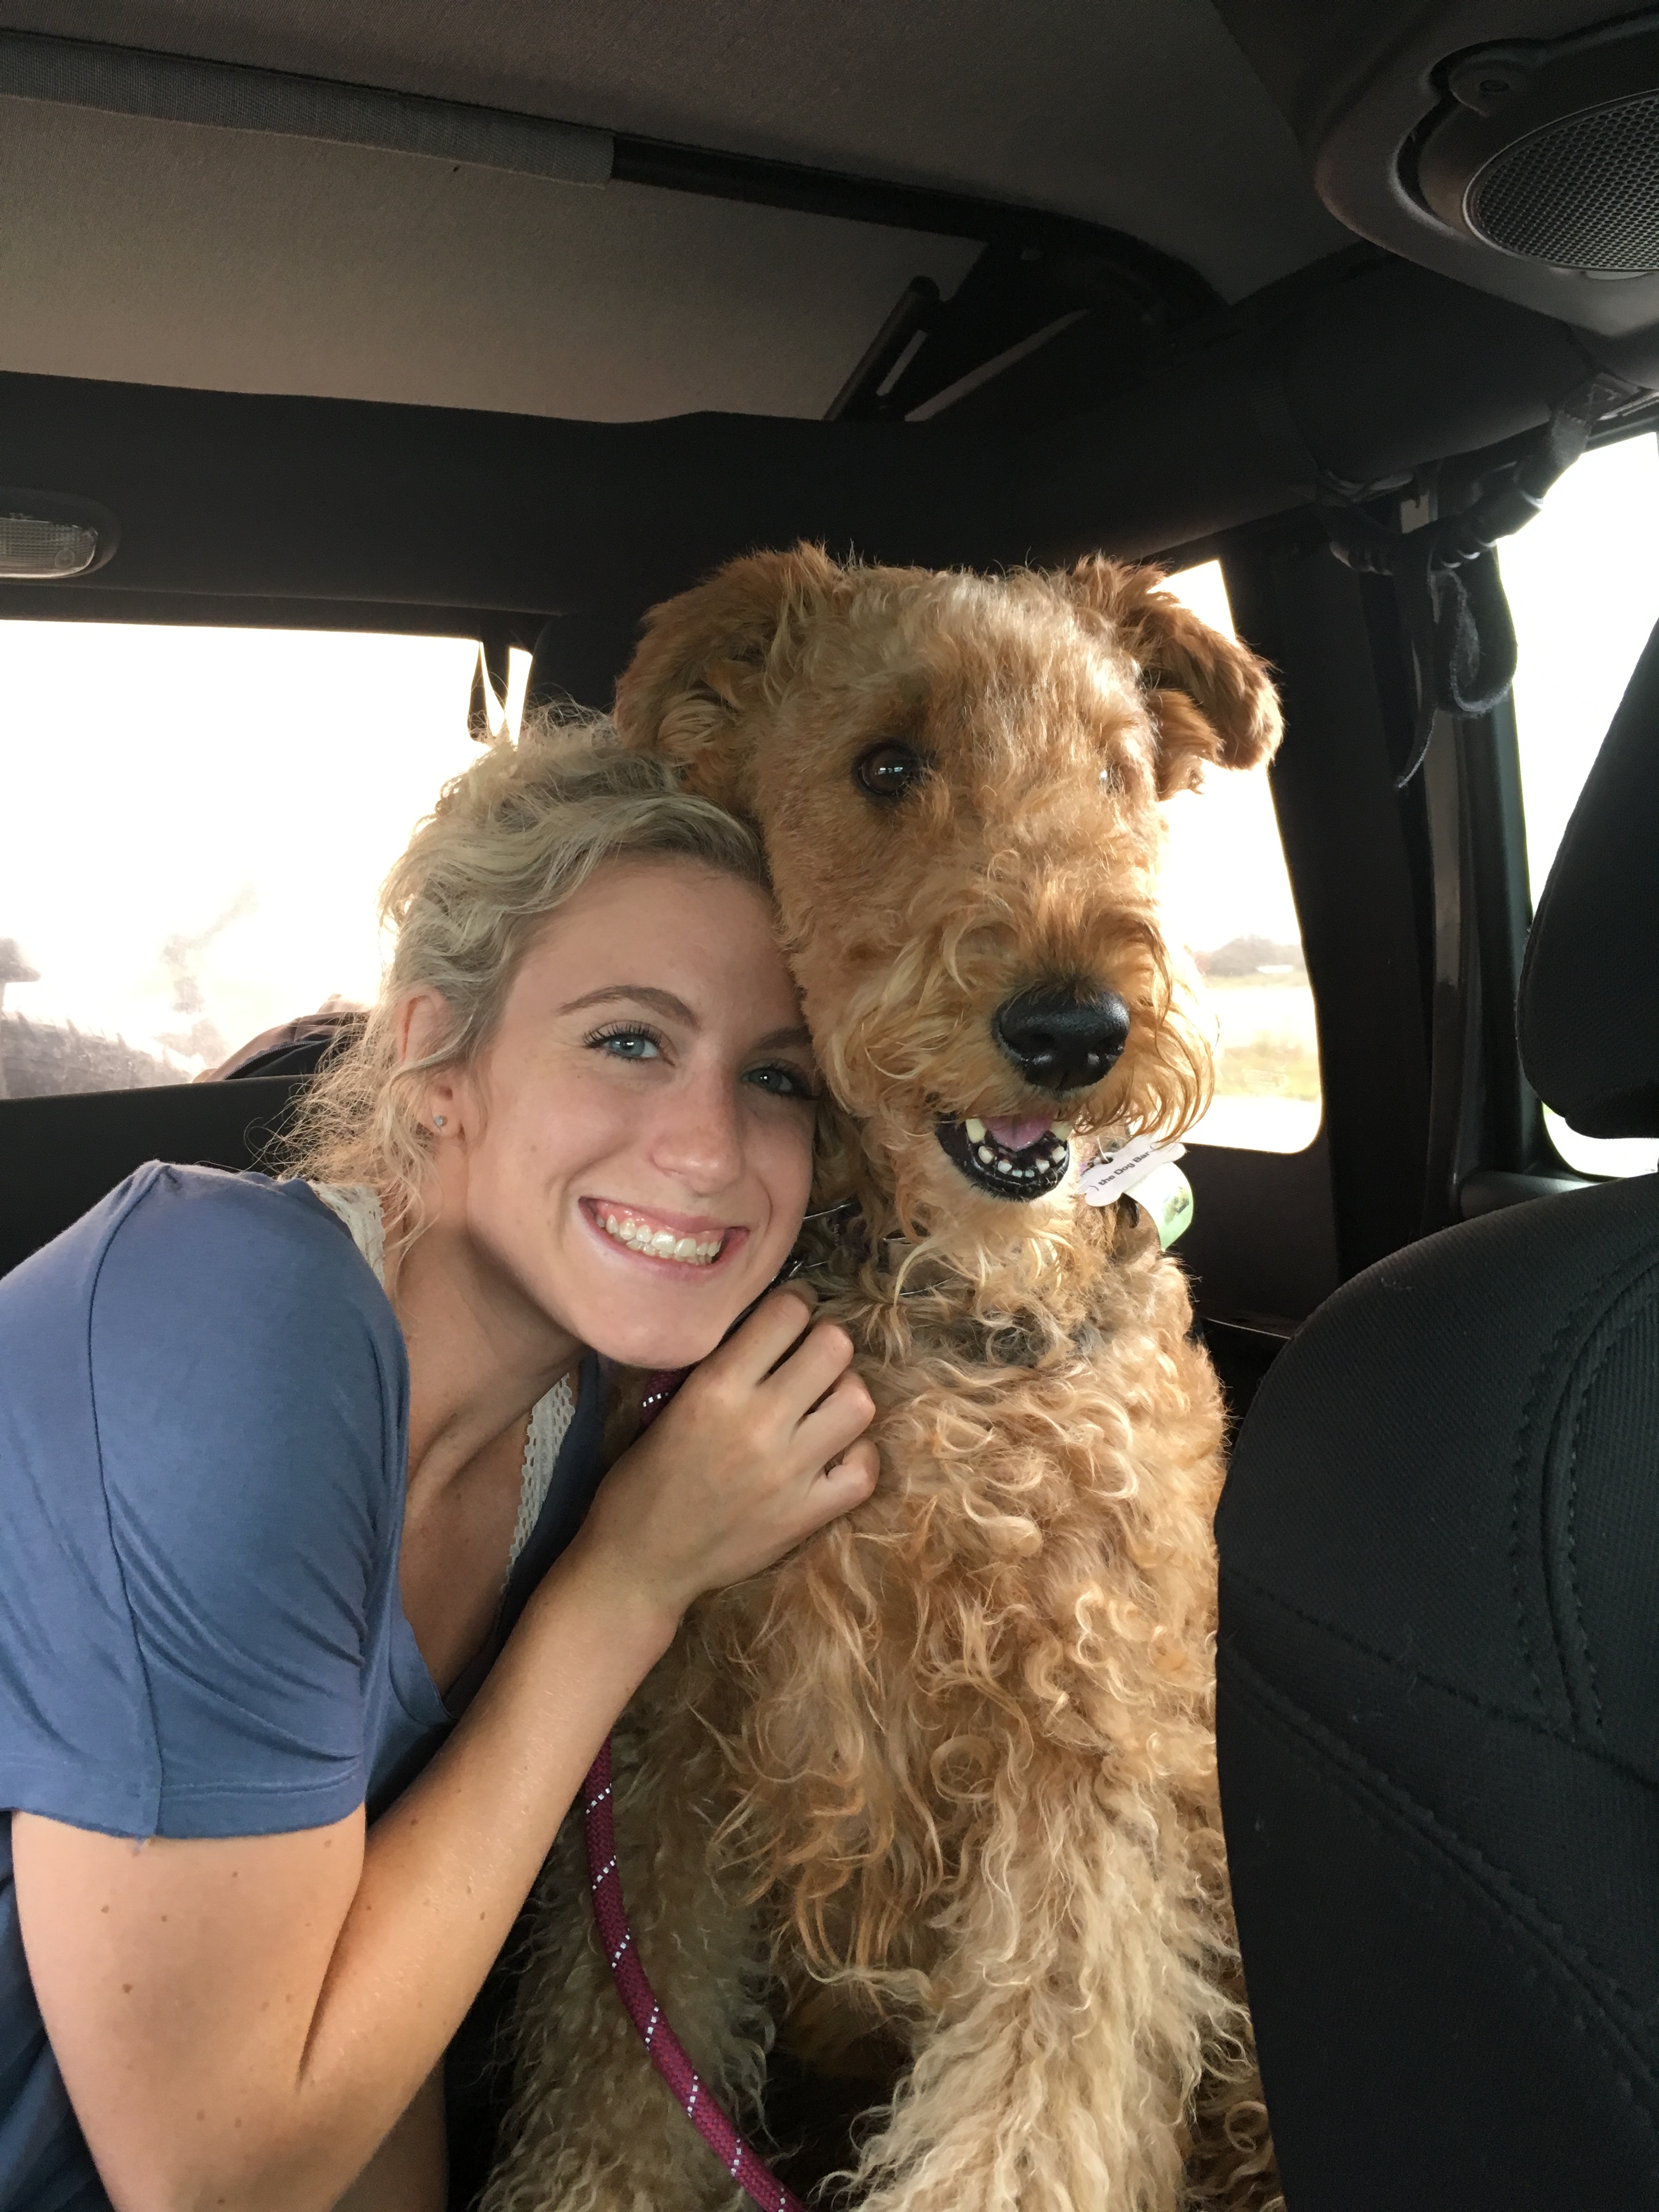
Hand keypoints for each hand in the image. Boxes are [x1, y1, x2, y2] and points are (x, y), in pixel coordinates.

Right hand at [572, 1289, 877, 1624]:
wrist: (640, 1564)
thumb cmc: (642, 1481)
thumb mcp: (668, 1405)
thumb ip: (720, 1365)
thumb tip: (768, 1326)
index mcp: (715, 1388)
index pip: (787, 1312)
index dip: (796, 1304)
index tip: (792, 1315)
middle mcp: (758, 1423)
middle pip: (834, 1347)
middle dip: (825, 1343)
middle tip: (810, 1358)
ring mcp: (789, 1473)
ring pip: (858, 1402)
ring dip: (844, 1395)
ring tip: (822, 1404)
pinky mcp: (807, 1516)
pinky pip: (864, 1470)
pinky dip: (856, 1455)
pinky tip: (832, 1452)